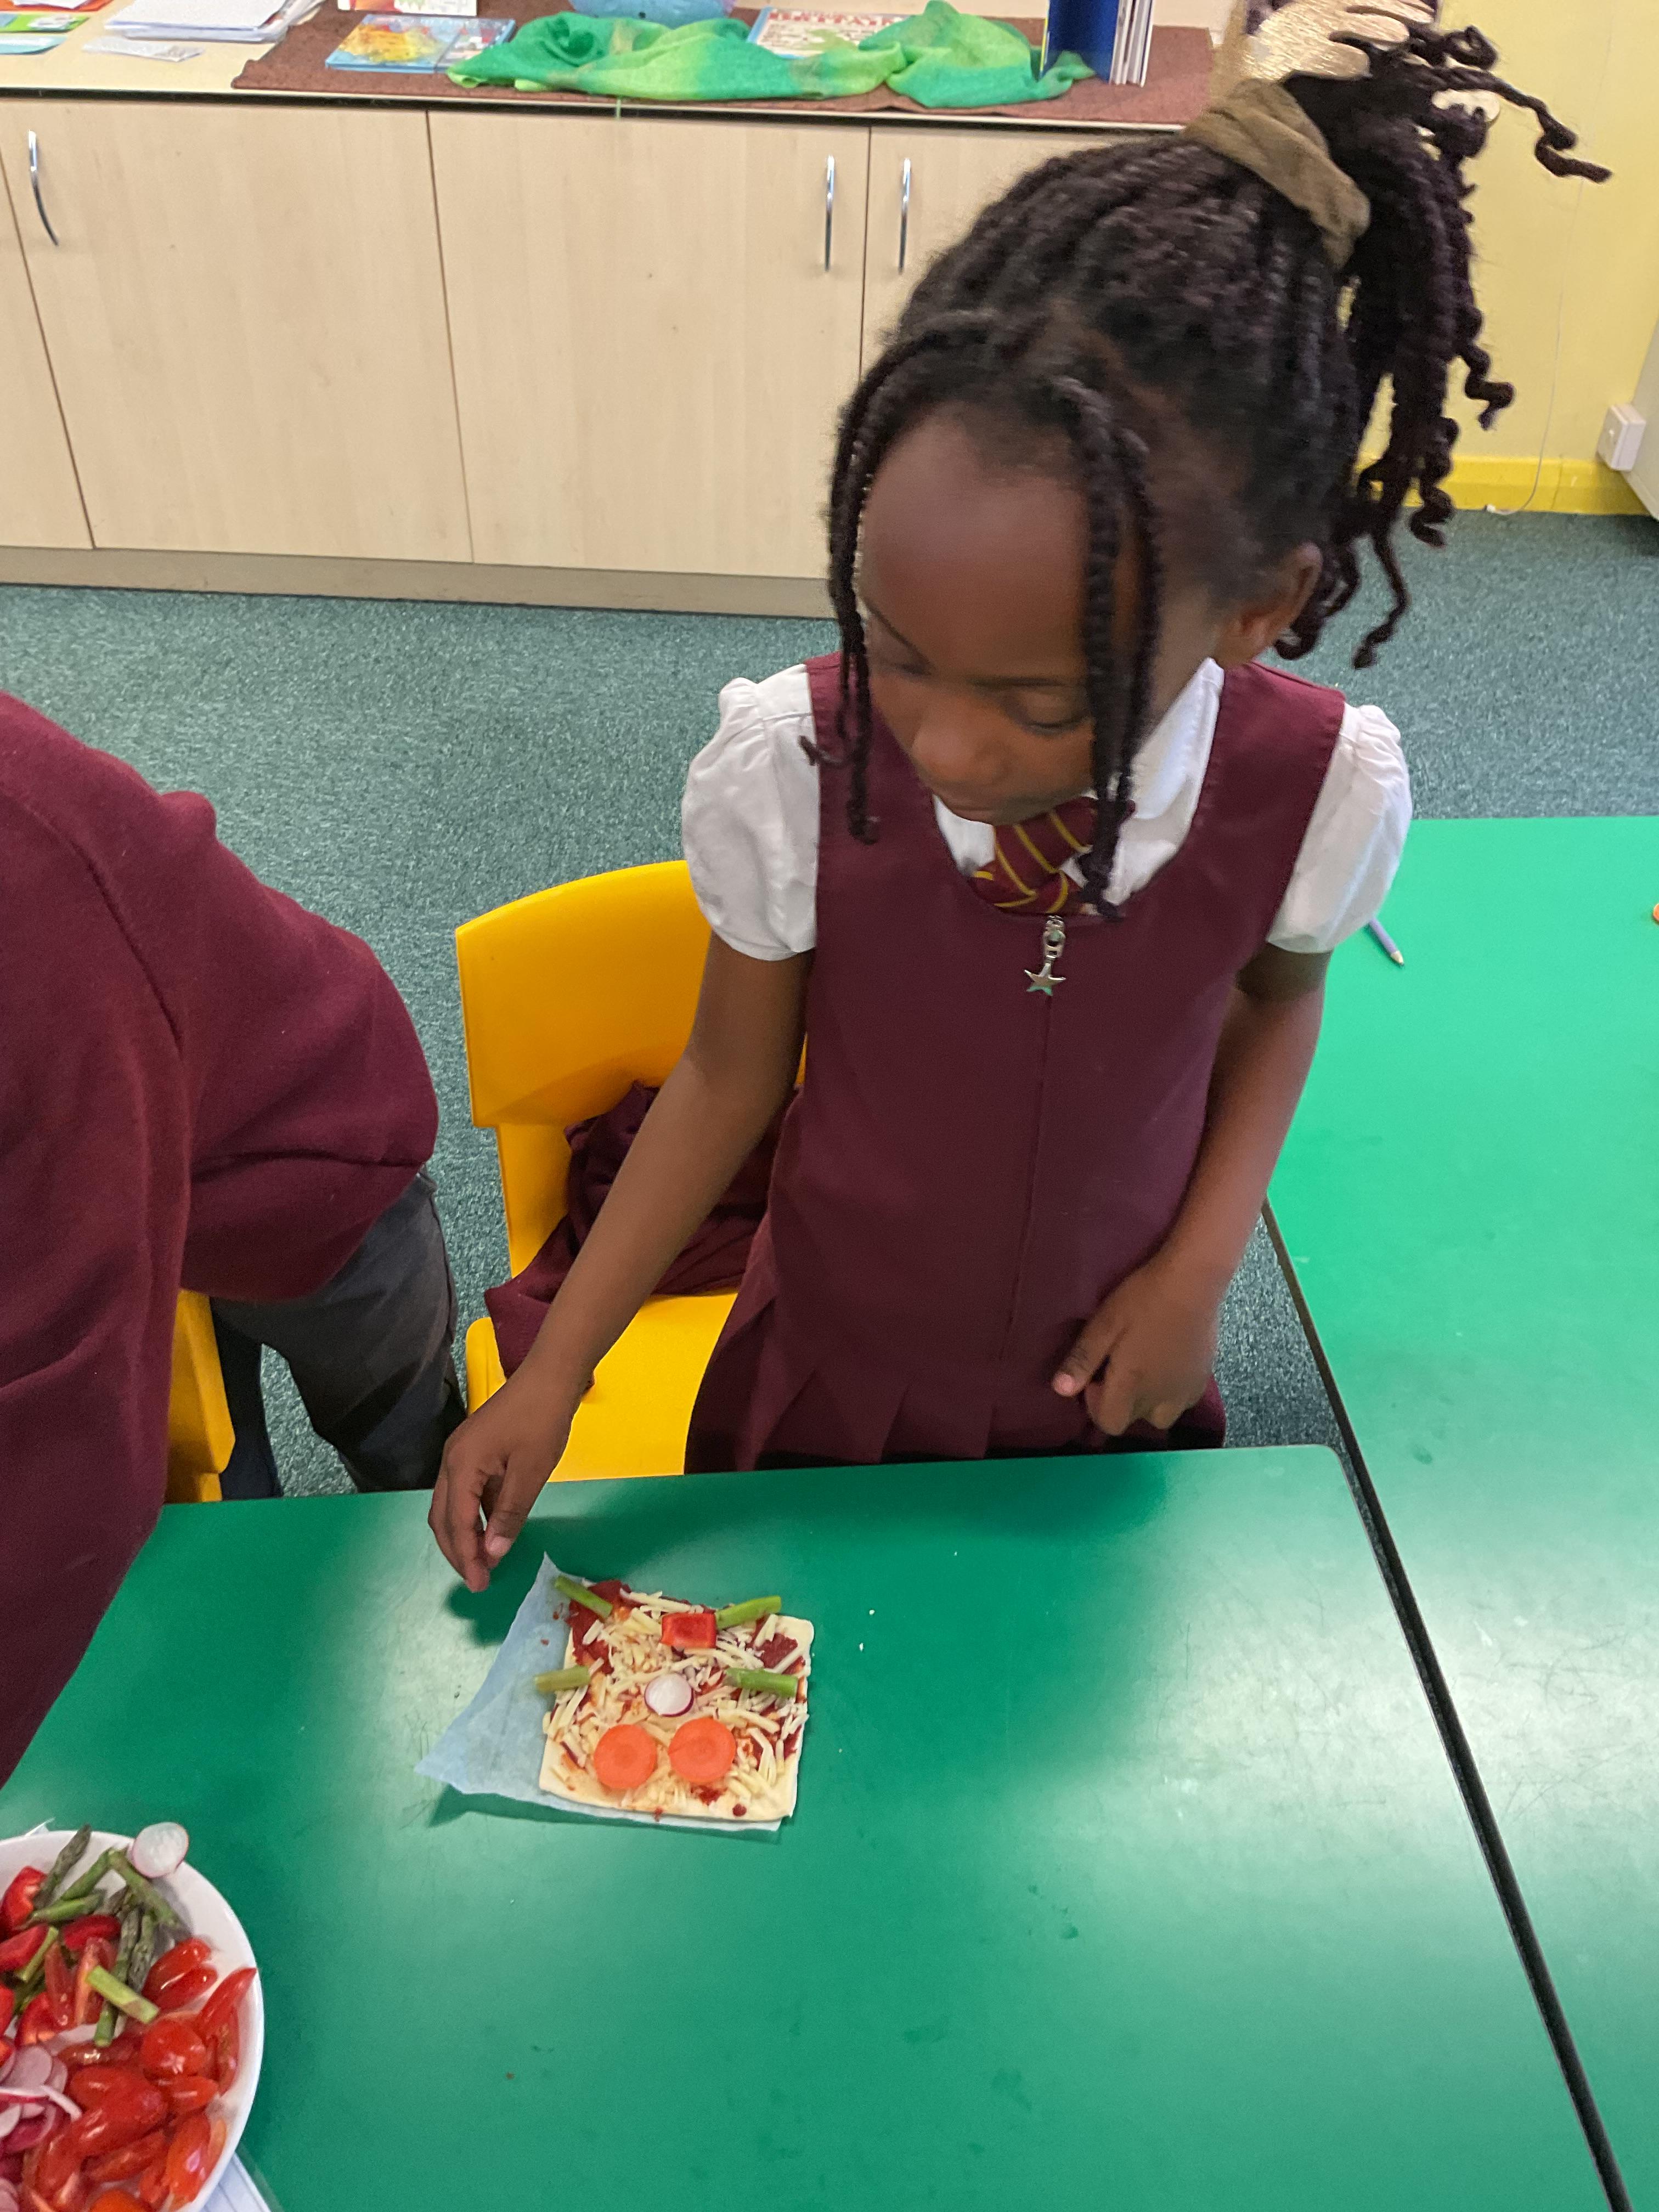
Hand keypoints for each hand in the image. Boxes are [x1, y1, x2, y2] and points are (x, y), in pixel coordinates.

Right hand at [428, 1371, 577, 1592]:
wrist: (549, 1376)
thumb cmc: (542, 1421)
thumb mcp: (531, 1472)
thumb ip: (510, 1514)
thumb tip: (492, 1555)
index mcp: (461, 1465)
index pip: (456, 1523)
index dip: (466, 1557)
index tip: (480, 1585)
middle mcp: (451, 1460)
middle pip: (443, 1517)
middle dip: (457, 1551)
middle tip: (478, 1580)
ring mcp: (460, 1453)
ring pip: (451, 1505)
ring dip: (464, 1535)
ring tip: (485, 1562)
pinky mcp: (473, 1450)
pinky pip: (466, 1491)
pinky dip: (475, 1515)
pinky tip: (492, 1531)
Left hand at [1051, 1257, 1221, 1436]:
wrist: (1194, 1281)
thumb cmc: (1144, 1299)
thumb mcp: (1104, 1323)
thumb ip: (1083, 1359)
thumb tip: (1060, 1390)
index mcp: (1133, 1386)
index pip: (1109, 1422)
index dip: (1095, 1404)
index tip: (1096, 1376)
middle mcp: (1161, 1398)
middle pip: (1132, 1420)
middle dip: (1118, 1401)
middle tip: (1116, 1366)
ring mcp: (1186, 1391)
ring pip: (1160, 1417)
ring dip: (1145, 1402)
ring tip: (1142, 1369)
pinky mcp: (1204, 1380)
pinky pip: (1182, 1402)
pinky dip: (1170, 1394)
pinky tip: (1167, 1366)